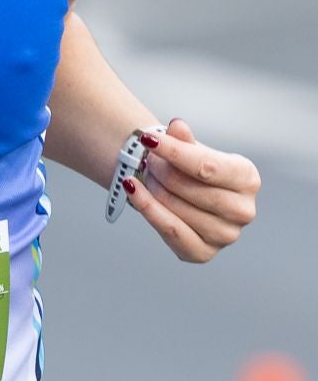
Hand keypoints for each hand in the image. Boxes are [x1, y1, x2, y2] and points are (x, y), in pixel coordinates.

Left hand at [124, 118, 259, 261]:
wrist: (189, 198)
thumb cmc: (194, 171)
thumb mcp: (193, 151)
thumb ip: (185, 140)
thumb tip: (177, 126)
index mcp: (248, 179)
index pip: (207, 166)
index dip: (175, 152)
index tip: (148, 140)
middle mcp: (243, 211)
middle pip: (190, 188)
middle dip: (161, 170)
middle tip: (146, 159)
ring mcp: (226, 236)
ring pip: (176, 208)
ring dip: (153, 188)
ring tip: (143, 173)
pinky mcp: (203, 253)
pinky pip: (169, 229)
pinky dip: (146, 207)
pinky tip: (132, 188)